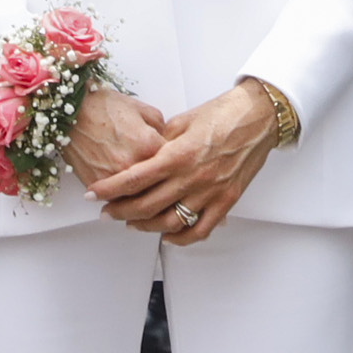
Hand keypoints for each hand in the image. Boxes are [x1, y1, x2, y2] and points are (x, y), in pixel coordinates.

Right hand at [64, 85, 170, 200]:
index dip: (175, 167)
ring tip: (149, 198)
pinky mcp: (97, 185)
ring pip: (137, 200)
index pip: (173, 166)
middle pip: (157, 188)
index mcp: (150, 145)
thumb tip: (169, 144)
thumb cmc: (104, 107)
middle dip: (163, 188)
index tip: (175, 168)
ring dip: (144, 200)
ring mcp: (114, 178)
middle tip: (166, 188)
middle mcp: (133, 165)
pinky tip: (127, 195)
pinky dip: (122, 199)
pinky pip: (116, 199)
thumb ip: (163, 129)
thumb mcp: (144, 110)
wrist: (71, 112)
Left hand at [91, 77, 290, 243]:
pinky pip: (201, 230)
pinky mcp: (227, 201)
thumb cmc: (222, 113)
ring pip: (170, 223)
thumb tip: (140, 159)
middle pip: (146, 206)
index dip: (109, 190)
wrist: (259, 116)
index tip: (93, 195)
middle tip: (107, 212)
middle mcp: (192, 177)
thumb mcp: (182, 121)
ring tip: (132, 223)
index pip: (134, 179)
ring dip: (146, 227)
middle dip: (120, 212)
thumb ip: (159, 144)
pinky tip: (168, 236)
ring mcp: (210, 192)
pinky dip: (181, 238)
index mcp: (178, 154)